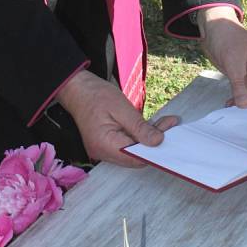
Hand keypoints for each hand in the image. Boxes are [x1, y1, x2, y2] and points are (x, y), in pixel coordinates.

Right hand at [56, 70, 177, 166]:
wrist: (77, 89)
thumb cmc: (96, 95)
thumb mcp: (121, 107)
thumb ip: (139, 126)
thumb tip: (157, 142)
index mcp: (105, 145)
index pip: (135, 158)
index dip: (154, 150)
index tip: (170, 135)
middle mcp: (103, 153)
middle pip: (135, 156)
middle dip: (154, 142)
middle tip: (170, 124)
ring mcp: (104, 150)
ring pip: (133, 151)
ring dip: (149, 138)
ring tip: (165, 123)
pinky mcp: (107, 144)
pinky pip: (127, 145)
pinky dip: (140, 137)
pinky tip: (152, 126)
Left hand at [198, 6, 246, 107]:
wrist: (212, 28)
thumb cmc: (226, 37)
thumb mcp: (233, 62)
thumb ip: (240, 84)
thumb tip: (245, 105)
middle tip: (240, 108)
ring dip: (244, 100)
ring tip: (232, 105)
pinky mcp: (244, 76)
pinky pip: (244, 91)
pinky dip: (238, 96)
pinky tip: (230, 102)